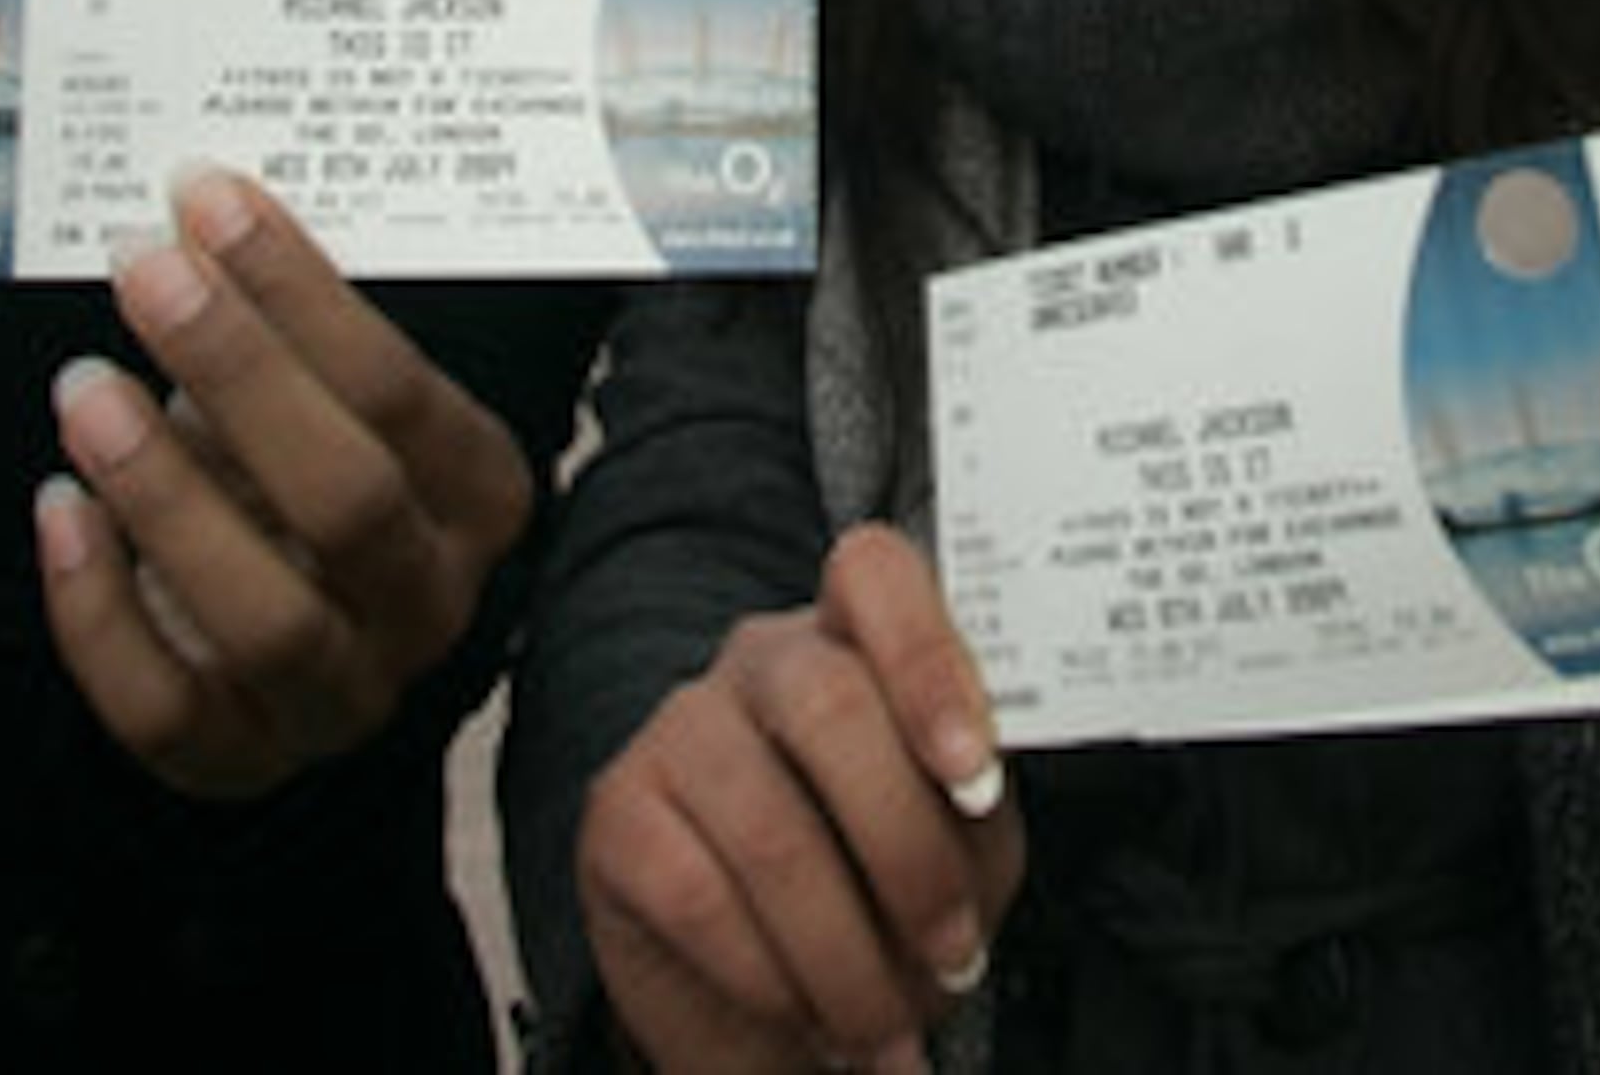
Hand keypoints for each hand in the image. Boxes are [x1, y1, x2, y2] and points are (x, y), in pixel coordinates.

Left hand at [35, 168, 536, 798]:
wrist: (284, 644)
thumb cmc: (301, 473)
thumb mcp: (330, 399)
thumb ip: (292, 328)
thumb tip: (200, 207)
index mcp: (477, 493)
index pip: (399, 389)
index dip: (301, 292)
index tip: (207, 200)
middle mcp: (427, 600)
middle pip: (348, 498)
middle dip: (240, 373)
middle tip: (146, 274)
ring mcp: (341, 694)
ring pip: (267, 616)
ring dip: (165, 493)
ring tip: (82, 387)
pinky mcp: (239, 758)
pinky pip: (164, 706)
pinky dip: (100, 608)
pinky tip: (57, 509)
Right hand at [576, 525, 1021, 1072]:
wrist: (778, 988)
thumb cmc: (882, 887)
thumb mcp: (959, 839)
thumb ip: (975, 802)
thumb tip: (981, 797)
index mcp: (858, 637)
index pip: (875, 575)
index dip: (928, 660)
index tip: (974, 774)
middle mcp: (764, 660)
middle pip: (831, 705)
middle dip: (908, 855)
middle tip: (951, 952)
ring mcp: (680, 727)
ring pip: (769, 828)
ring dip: (846, 955)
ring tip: (885, 1023)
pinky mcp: (618, 814)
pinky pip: (698, 897)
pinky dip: (770, 977)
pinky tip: (805, 1013)